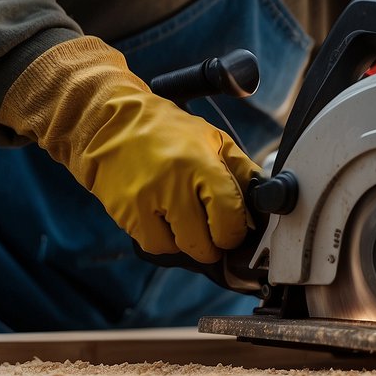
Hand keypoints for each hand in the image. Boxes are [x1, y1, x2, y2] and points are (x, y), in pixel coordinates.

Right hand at [0, 37, 260, 262]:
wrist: (109, 125)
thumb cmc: (168, 133)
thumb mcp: (213, 140)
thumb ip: (242, 172)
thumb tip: (266, 202)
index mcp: (201, 164)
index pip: (229, 217)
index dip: (236, 231)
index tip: (235, 228)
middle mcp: (173, 184)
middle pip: (206, 244)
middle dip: (214, 243)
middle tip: (213, 229)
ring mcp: (146, 202)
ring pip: (181, 250)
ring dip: (188, 242)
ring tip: (186, 218)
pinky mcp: (126, 214)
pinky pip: (155, 246)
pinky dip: (164, 240)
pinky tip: (164, 219)